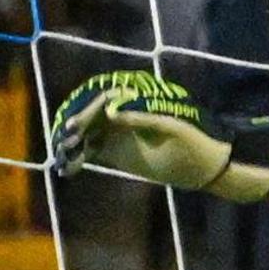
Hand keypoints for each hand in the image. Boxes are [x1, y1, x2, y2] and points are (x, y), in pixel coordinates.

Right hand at [45, 70, 268, 200]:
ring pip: (88, 134)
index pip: (106, 101)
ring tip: (60, 156)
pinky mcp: (118, 153)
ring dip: (72, 143)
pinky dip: (79, 159)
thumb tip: (111, 110)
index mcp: (138, 104)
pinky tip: (67, 169)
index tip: (76, 125)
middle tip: (63, 140)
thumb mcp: (171, 127)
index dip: (88, 111)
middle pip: (92, 116)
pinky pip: (92, 152)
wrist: (208, 167)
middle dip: (75, 126)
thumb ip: (141, 118)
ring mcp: (120, 134)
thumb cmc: (196, 143)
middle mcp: (126, 116)